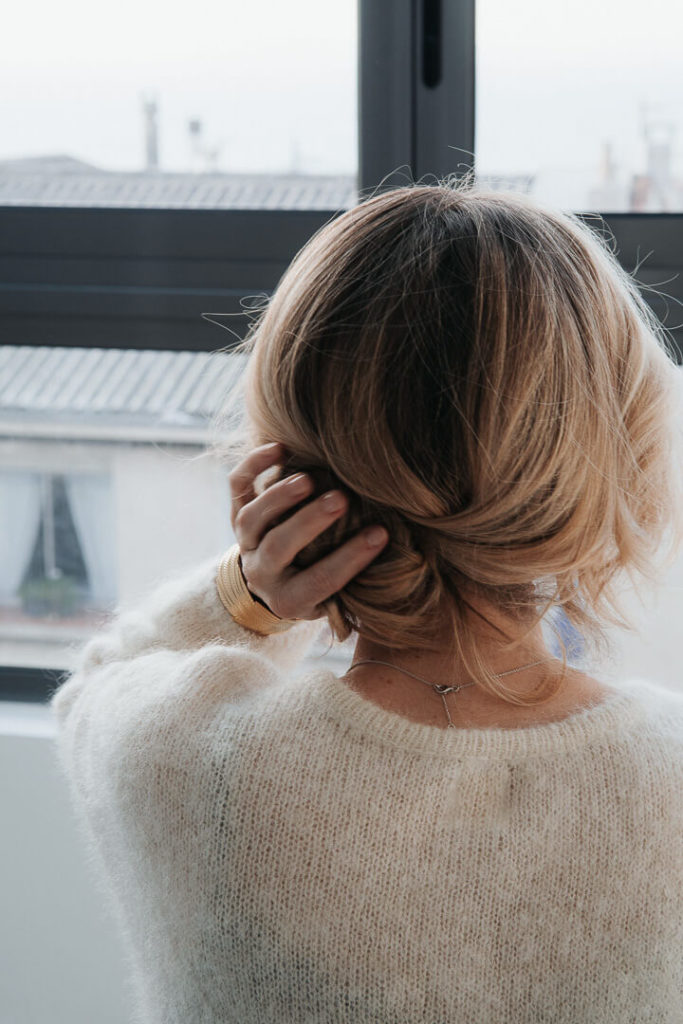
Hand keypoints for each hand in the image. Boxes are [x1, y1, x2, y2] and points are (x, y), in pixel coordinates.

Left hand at [229, 442, 388, 620]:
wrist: (268, 584)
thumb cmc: (317, 587)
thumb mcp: (337, 599)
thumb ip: (359, 581)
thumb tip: (406, 555)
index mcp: (290, 598)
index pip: (319, 581)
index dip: (350, 559)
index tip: (380, 534)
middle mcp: (263, 572)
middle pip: (278, 548)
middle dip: (309, 523)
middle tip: (341, 500)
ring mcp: (246, 542)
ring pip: (251, 520)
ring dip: (279, 497)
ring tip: (309, 479)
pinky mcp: (237, 513)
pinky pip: (237, 488)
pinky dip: (253, 466)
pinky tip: (280, 449)